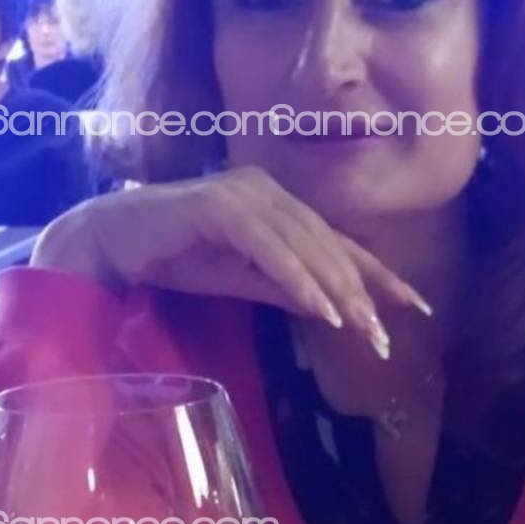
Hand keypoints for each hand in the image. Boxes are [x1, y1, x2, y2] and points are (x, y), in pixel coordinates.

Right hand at [31, 166, 430, 358]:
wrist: (109, 240)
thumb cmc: (175, 257)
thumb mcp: (242, 278)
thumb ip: (286, 287)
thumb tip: (334, 308)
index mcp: (279, 203)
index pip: (338, 241)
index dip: (378, 273)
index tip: (414, 304)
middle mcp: (268, 189)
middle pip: (328, 243)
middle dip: (361, 290)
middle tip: (386, 334)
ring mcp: (244, 191)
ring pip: (304, 242)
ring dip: (334, 287)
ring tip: (360, 327)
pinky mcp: (217, 203)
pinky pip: (267, 244)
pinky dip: (294, 275)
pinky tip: (318, 307)